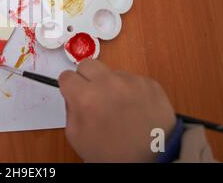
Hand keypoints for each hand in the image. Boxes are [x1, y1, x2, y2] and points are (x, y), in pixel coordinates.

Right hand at [59, 59, 175, 161]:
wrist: (156, 158)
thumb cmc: (113, 153)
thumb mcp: (77, 138)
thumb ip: (70, 111)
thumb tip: (72, 95)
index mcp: (86, 97)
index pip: (66, 76)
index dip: (69, 87)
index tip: (74, 94)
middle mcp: (108, 82)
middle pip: (87, 64)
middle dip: (86, 78)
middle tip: (93, 96)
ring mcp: (131, 81)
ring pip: (111, 72)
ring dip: (110, 85)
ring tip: (119, 107)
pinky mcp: (150, 83)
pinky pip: (132, 80)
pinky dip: (130, 90)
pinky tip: (135, 109)